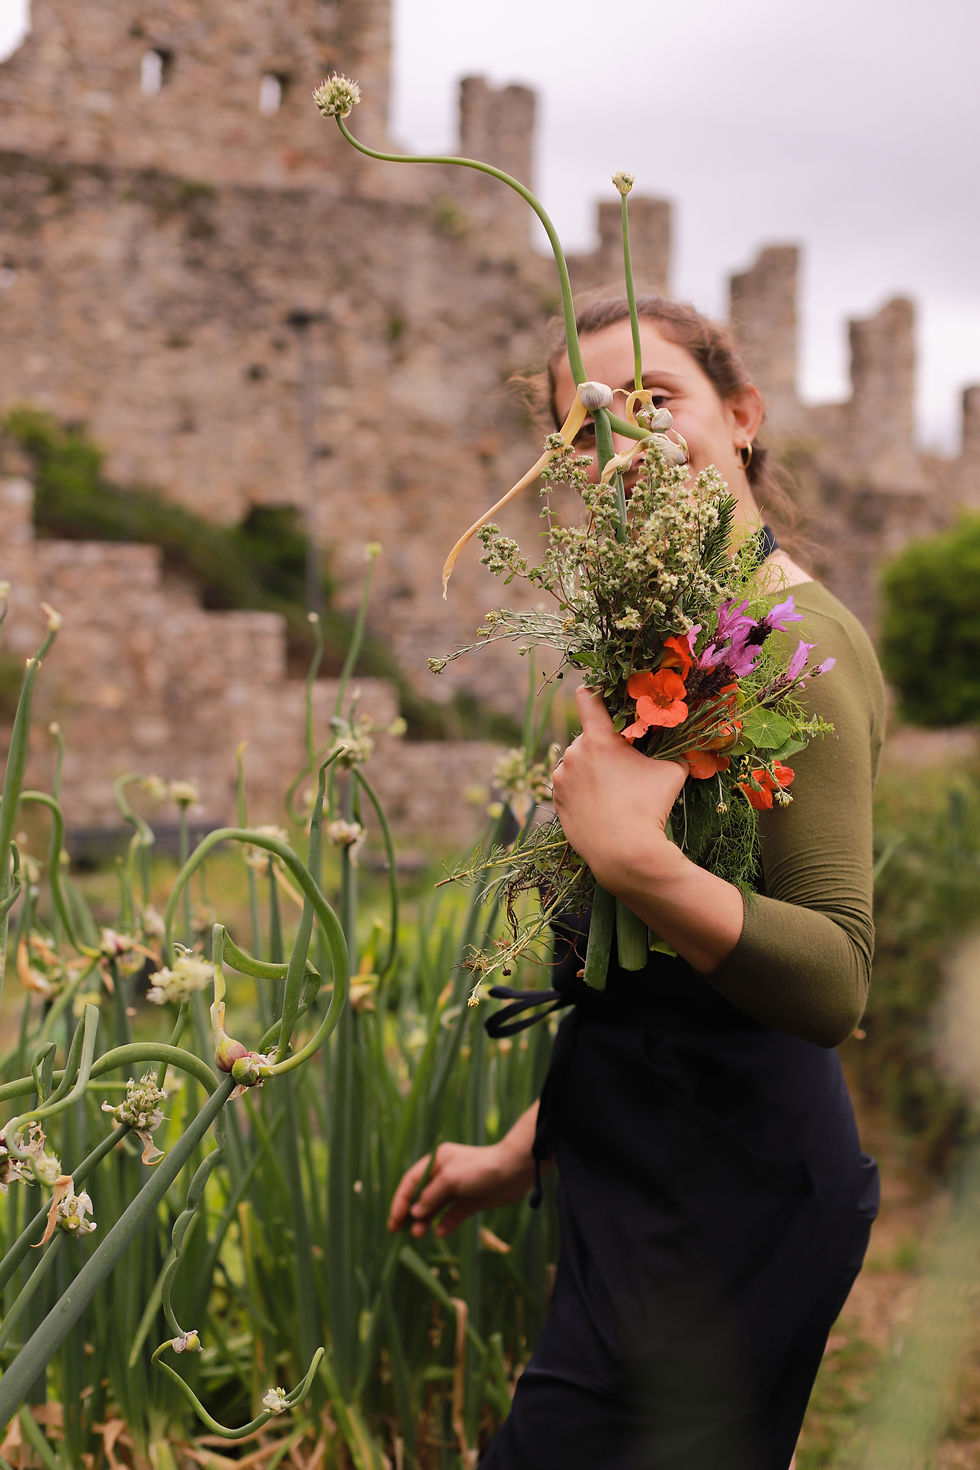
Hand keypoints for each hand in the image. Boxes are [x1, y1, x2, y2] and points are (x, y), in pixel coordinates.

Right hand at [387, 1140, 535, 1238]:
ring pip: (435, 1207)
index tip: (394, 1220)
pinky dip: (445, 1224)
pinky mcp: (470, 1202)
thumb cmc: (481, 1168)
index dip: (400, 1201)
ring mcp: (458, 1189)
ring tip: (418, 1235)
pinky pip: (452, 1215)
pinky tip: (439, 1233)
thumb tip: (414, 1212)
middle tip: (399, 1232)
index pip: (411, 1181)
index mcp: (437, 1161)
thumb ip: (430, 1196)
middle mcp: (444, 1174)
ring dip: (425, 1221)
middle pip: (421, 1195)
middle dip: (410, 1213)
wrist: (515, 1170)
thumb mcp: (451, 1179)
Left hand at [551, 686, 687, 889]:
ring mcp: (561, 778)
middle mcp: (573, 754)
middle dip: (606, 745)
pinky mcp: (557, 800)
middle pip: (589, 736)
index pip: (587, 697)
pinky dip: (583, 789)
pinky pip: (570, 784)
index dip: (597, 692)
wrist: (624, 854)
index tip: (606, 697)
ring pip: (578, 762)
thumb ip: (675, 752)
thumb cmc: (649, 808)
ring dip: (593, 768)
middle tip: (625, 764)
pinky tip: (601, 805)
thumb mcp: (671, 774)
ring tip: (614, 791)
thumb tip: (687, 744)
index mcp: (598, 739)